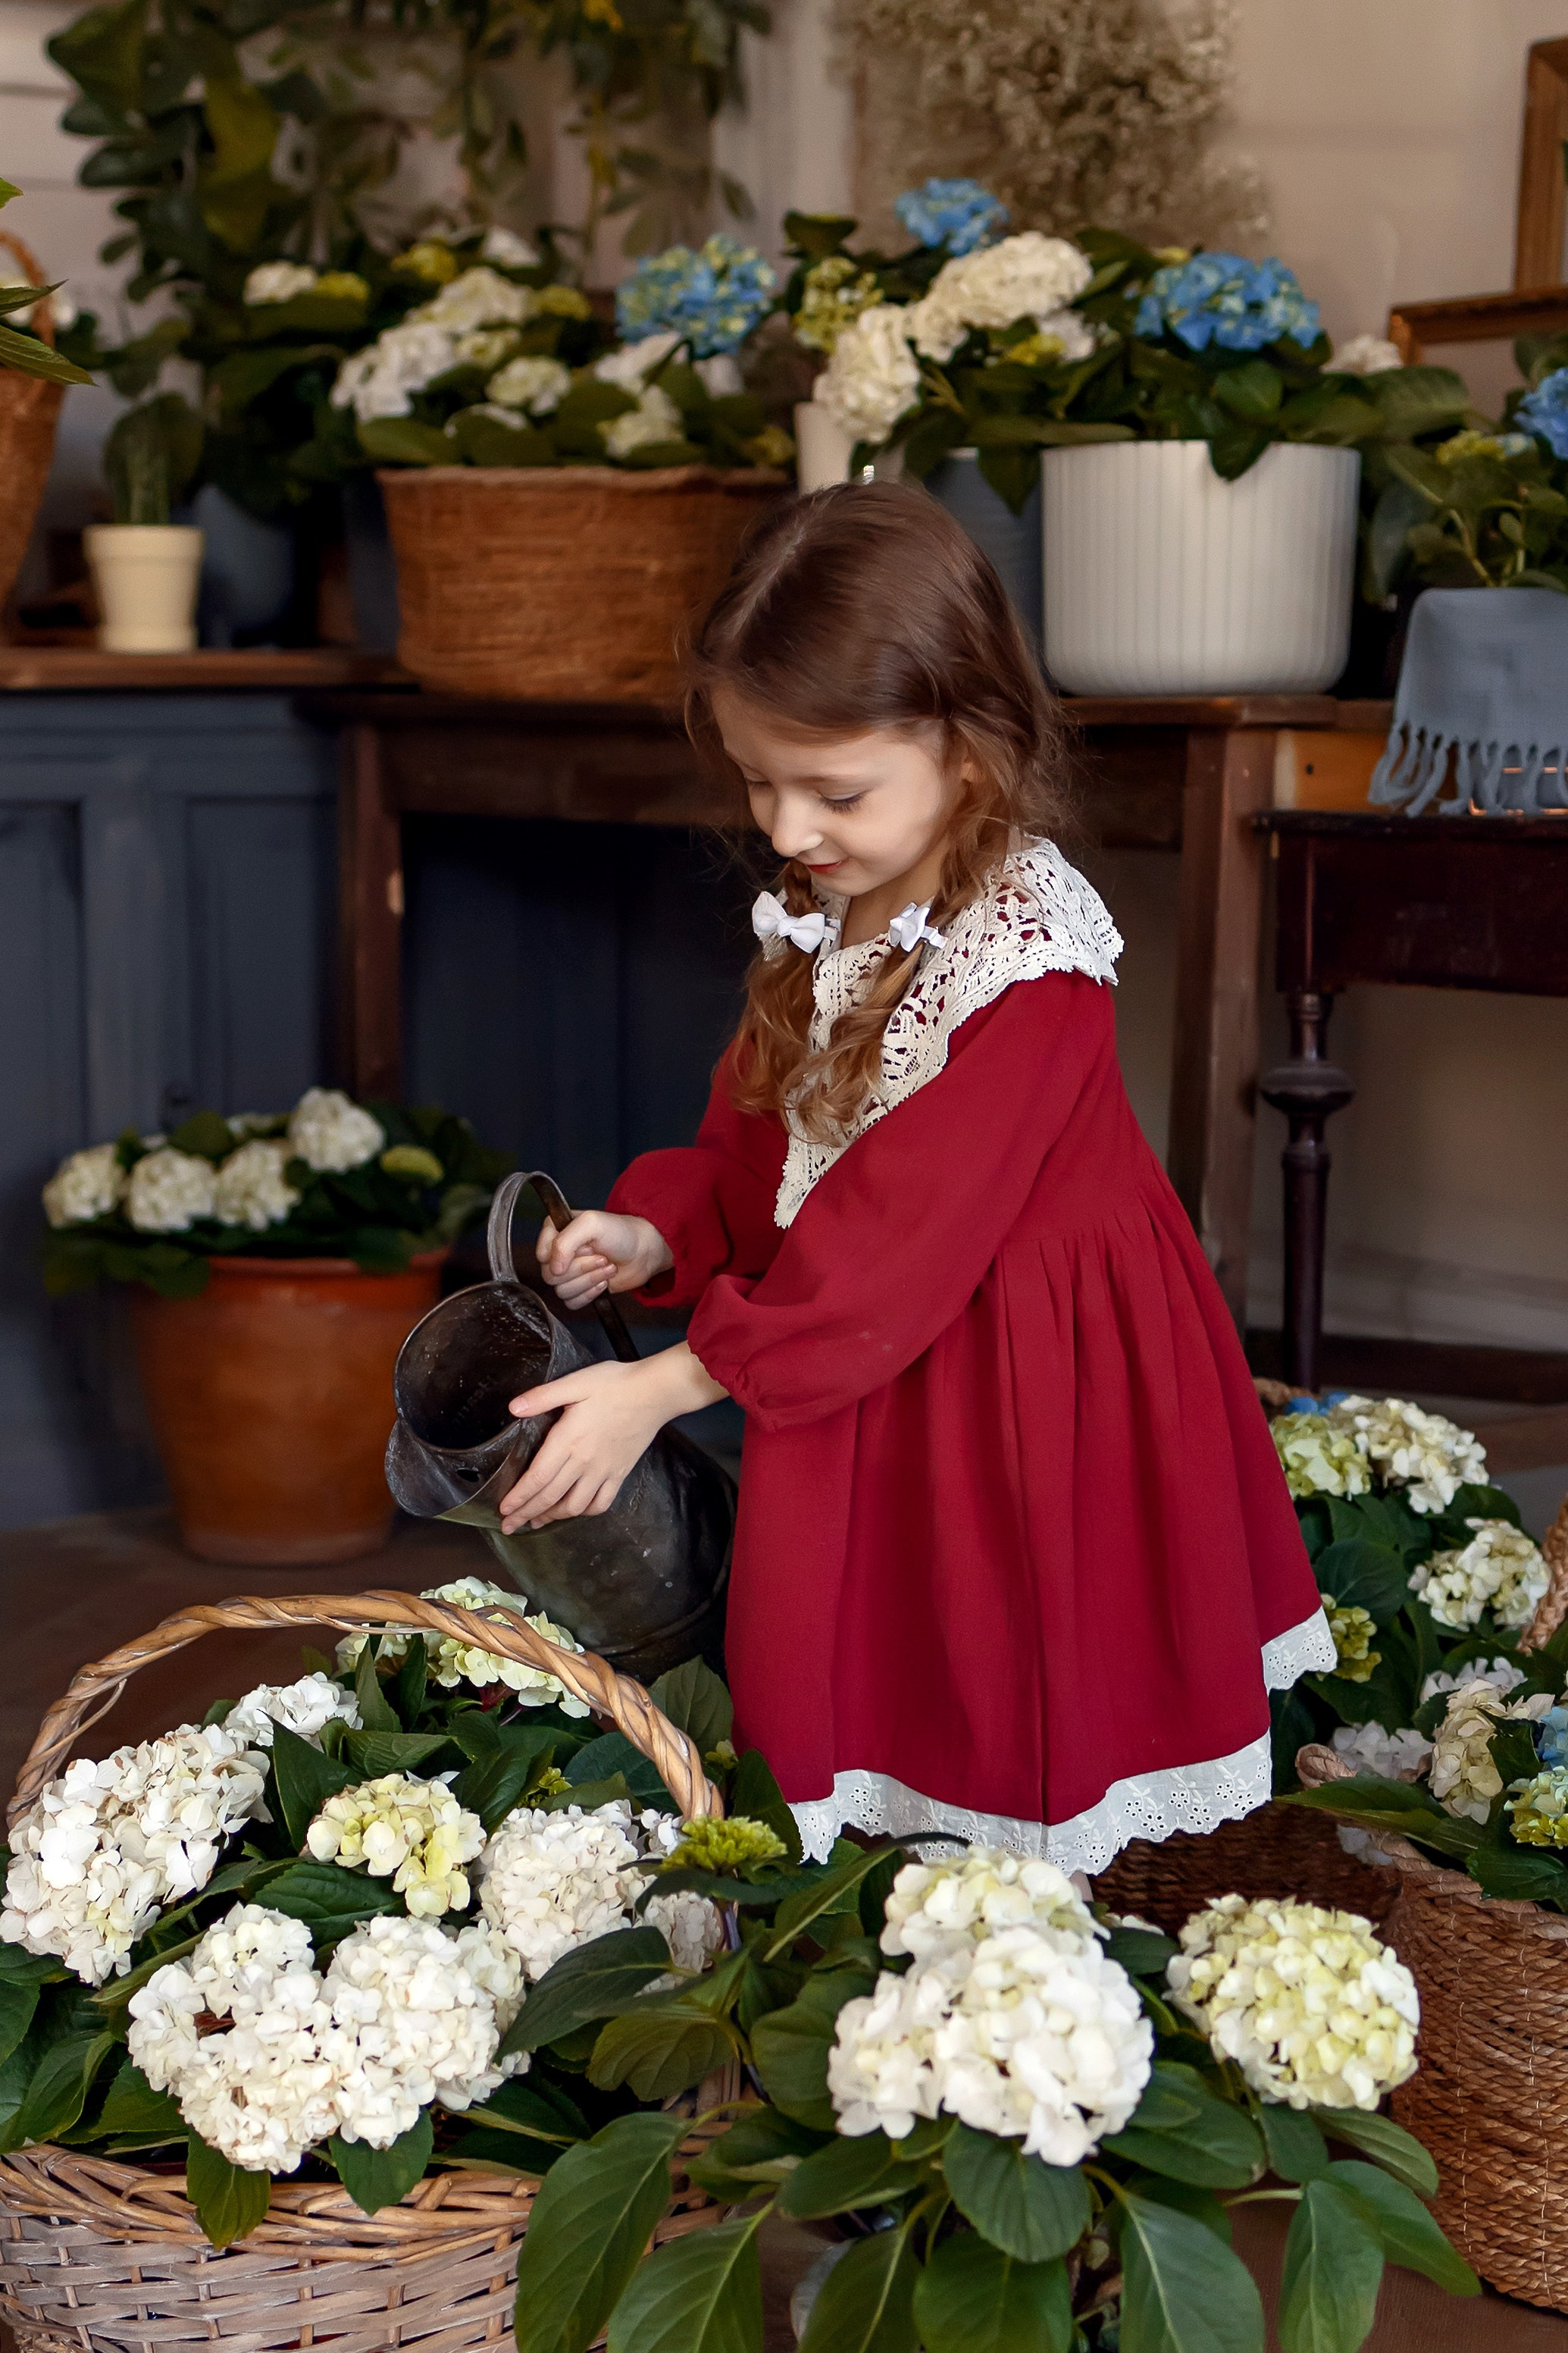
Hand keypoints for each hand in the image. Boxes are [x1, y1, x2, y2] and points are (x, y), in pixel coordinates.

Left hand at [499, 1345, 725, 1530]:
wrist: (655, 1392)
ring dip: (552, 1516)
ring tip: (537, 1520)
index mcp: (569, 1440)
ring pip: (574, 1505)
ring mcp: (604, 1471)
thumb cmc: (615, 1384)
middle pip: (550, 1496)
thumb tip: (513, 1408)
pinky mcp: (620, 1473)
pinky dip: (584, 1512)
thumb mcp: (576, 1382)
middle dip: (526, 1513)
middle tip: (509, 1526)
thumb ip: (543, 1396)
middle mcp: (585, 1462)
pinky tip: (575, 1511)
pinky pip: (601, 1503)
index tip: (504, 1510)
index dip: (519, 1497)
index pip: (538, 1478)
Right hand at [535, 1209, 672, 1310]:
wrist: (645, 1251)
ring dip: (589, 1280)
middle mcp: (559, 1253)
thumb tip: (553, 1269)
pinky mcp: (581, 1289)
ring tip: (607, 1266)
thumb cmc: (621, 1232)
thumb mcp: (591, 1223)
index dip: (563, 1255)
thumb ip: (565, 1241)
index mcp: (556, 1232)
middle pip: (551, 1276)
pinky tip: (604, 1283)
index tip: (585, 1246)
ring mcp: (570, 1273)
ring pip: (562, 1291)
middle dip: (581, 1268)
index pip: (541, 1254)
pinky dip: (590, 1294)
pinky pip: (572, 1303)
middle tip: (601, 1257)